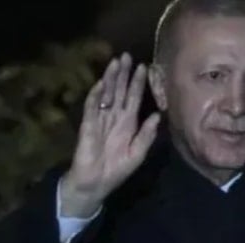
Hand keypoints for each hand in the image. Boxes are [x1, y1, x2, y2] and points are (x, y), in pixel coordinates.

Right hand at [59, 53, 161, 217]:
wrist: (95, 184)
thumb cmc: (116, 170)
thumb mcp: (137, 154)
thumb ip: (146, 135)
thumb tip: (156, 115)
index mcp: (127, 123)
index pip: (133, 98)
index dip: (138, 83)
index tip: (143, 66)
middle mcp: (114, 118)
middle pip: (119, 91)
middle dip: (122, 74)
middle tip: (125, 56)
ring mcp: (100, 120)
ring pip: (106, 95)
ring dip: (110, 79)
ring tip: (114, 62)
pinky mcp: (88, 126)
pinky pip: (92, 108)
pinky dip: (95, 96)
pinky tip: (100, 84)